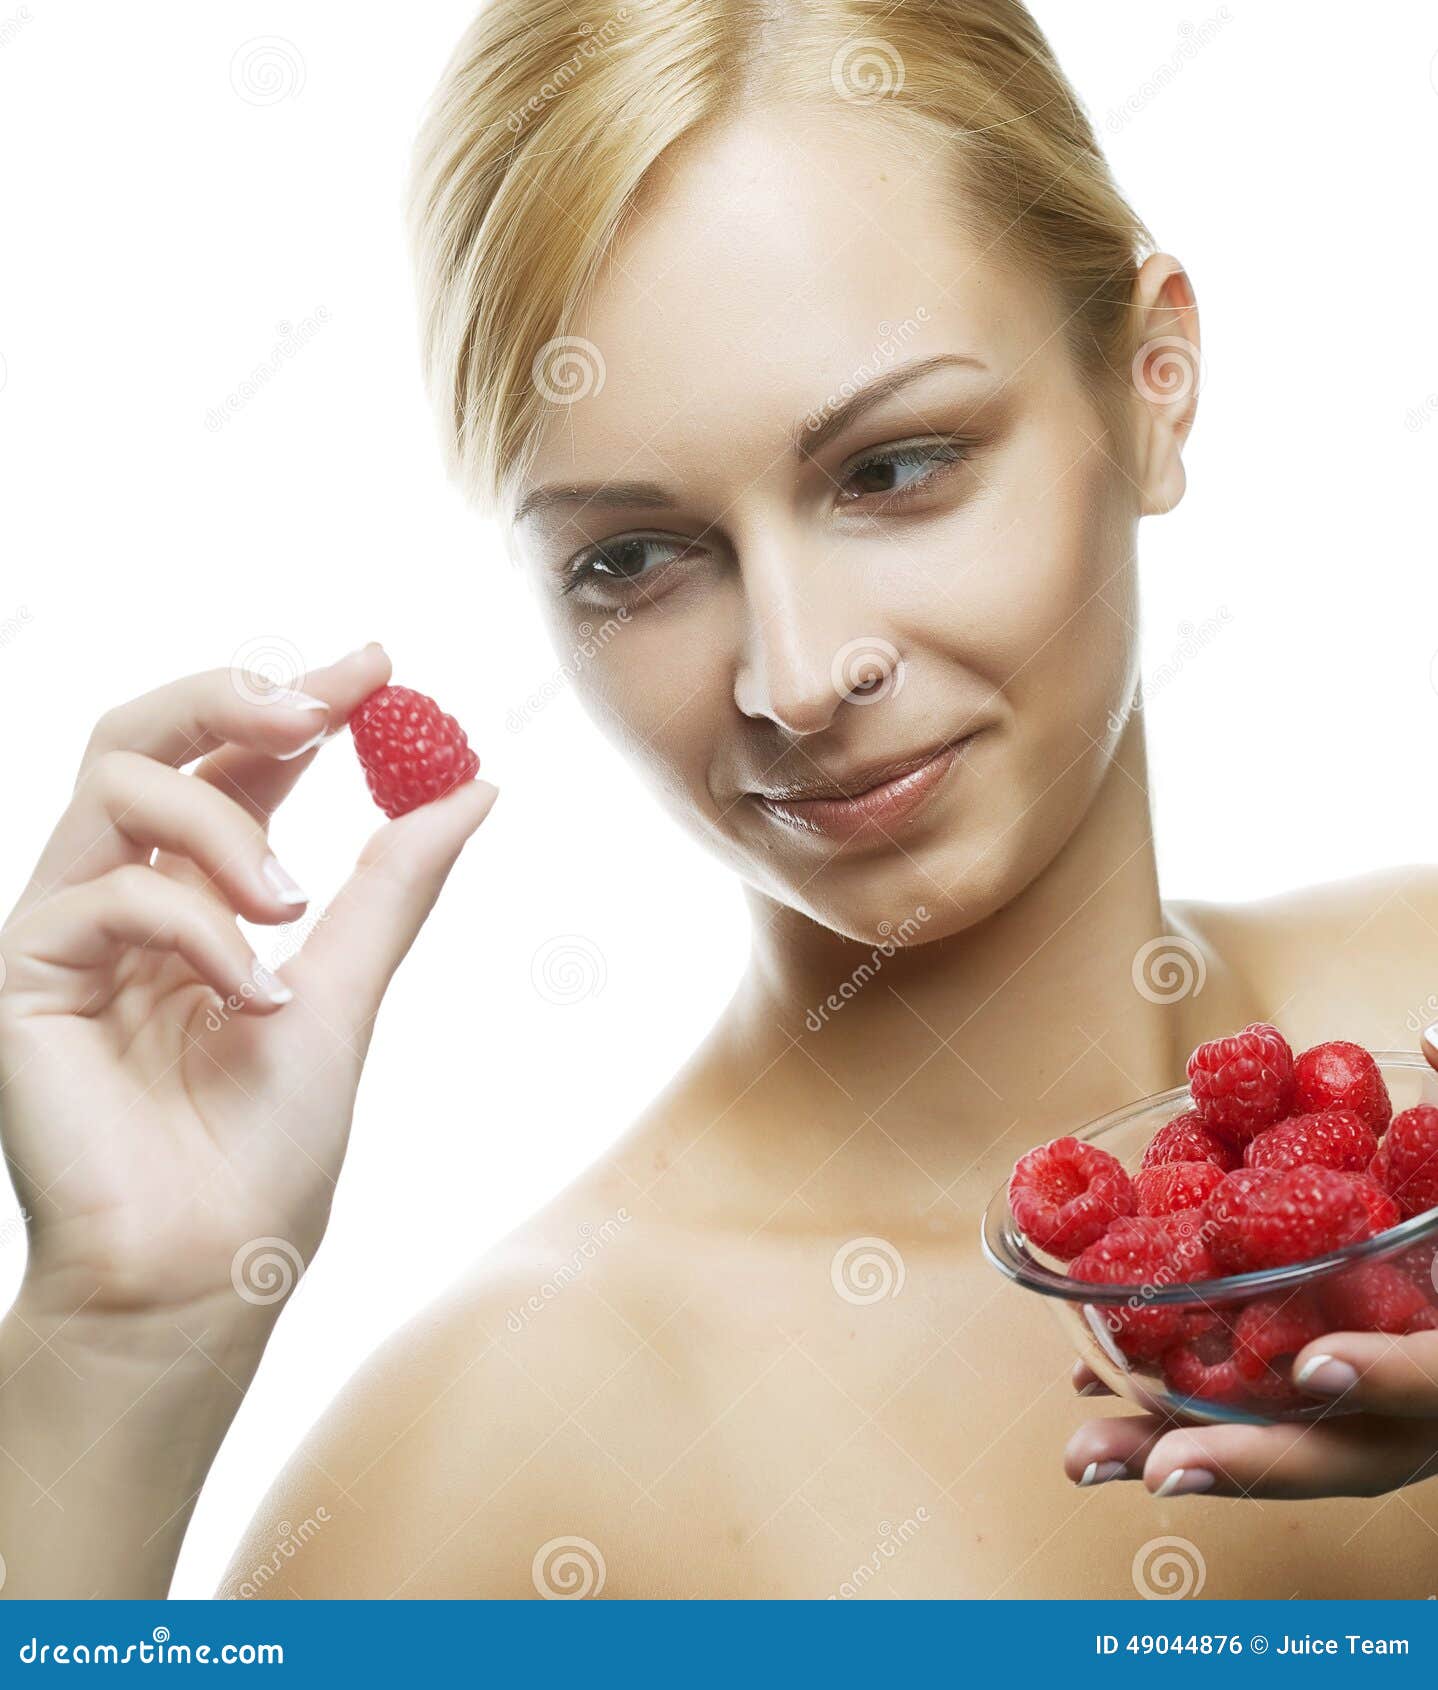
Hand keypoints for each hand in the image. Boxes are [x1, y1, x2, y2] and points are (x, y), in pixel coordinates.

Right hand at [0, 645, 497, 1335]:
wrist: (205, 1272)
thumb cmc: (266, 1151)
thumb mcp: (346, 989)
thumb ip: (394, 884)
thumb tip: (475, 786)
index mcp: (199, 897)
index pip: (237, 761)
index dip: (302, 700)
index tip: (381, 664)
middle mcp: (126, 896)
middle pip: (149, 733)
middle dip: (239, 695)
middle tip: (327, 703)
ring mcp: (68, 930)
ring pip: (122, 784)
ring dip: (229, 826)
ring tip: (290, 909)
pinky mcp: (23, 974)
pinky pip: (109, 893)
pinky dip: (201, 933)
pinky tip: (251, 999)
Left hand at [1065, 1027, 1437, 1499]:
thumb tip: (1427, 1033)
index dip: (1391, 1376)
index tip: (1315, 1360)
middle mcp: (1421, 1405)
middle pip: (1344, 1454)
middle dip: (1254, 1461)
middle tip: (1164, 1465)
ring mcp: (1370, 1419)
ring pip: (1280, 1457)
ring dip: (1181, 1455)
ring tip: (1086, 1453)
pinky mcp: (1317, 1407)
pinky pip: (1249, 1428)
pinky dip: (1175, 1422)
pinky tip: (1096, 1401)